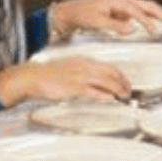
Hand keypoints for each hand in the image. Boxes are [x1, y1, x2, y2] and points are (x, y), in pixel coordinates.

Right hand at [0, 55, 129, 106]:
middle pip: (111, 73)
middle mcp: (84, 67)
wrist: (32, 76)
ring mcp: (80, 77)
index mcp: (83, 61)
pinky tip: (110, 99)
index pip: (108, 67)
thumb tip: (95, 82)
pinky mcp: (74, 87)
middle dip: (123, 83)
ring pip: (106, 82)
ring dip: (118, 89)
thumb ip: (83, 73)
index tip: (125, 82)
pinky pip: (94, 92)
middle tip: (129, 91)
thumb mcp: (68, 68)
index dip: (120, 76)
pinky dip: (104, 95)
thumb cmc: (48, 74)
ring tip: (123, 96)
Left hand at [51, 0, 161, 37]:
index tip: (154, 31)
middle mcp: (123, 1)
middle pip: (148, 5)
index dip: (147, 21)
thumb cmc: (81, 14)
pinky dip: (151, 17)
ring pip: (146, 7)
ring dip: (159, 14)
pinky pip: (141, 13)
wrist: (71, 13)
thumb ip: (114, 25)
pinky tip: (156, 24)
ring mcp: (124, 6)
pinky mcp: (123, 12)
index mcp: (118, 1)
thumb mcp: (96, 22)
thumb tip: (131, 28)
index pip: (138, 11)